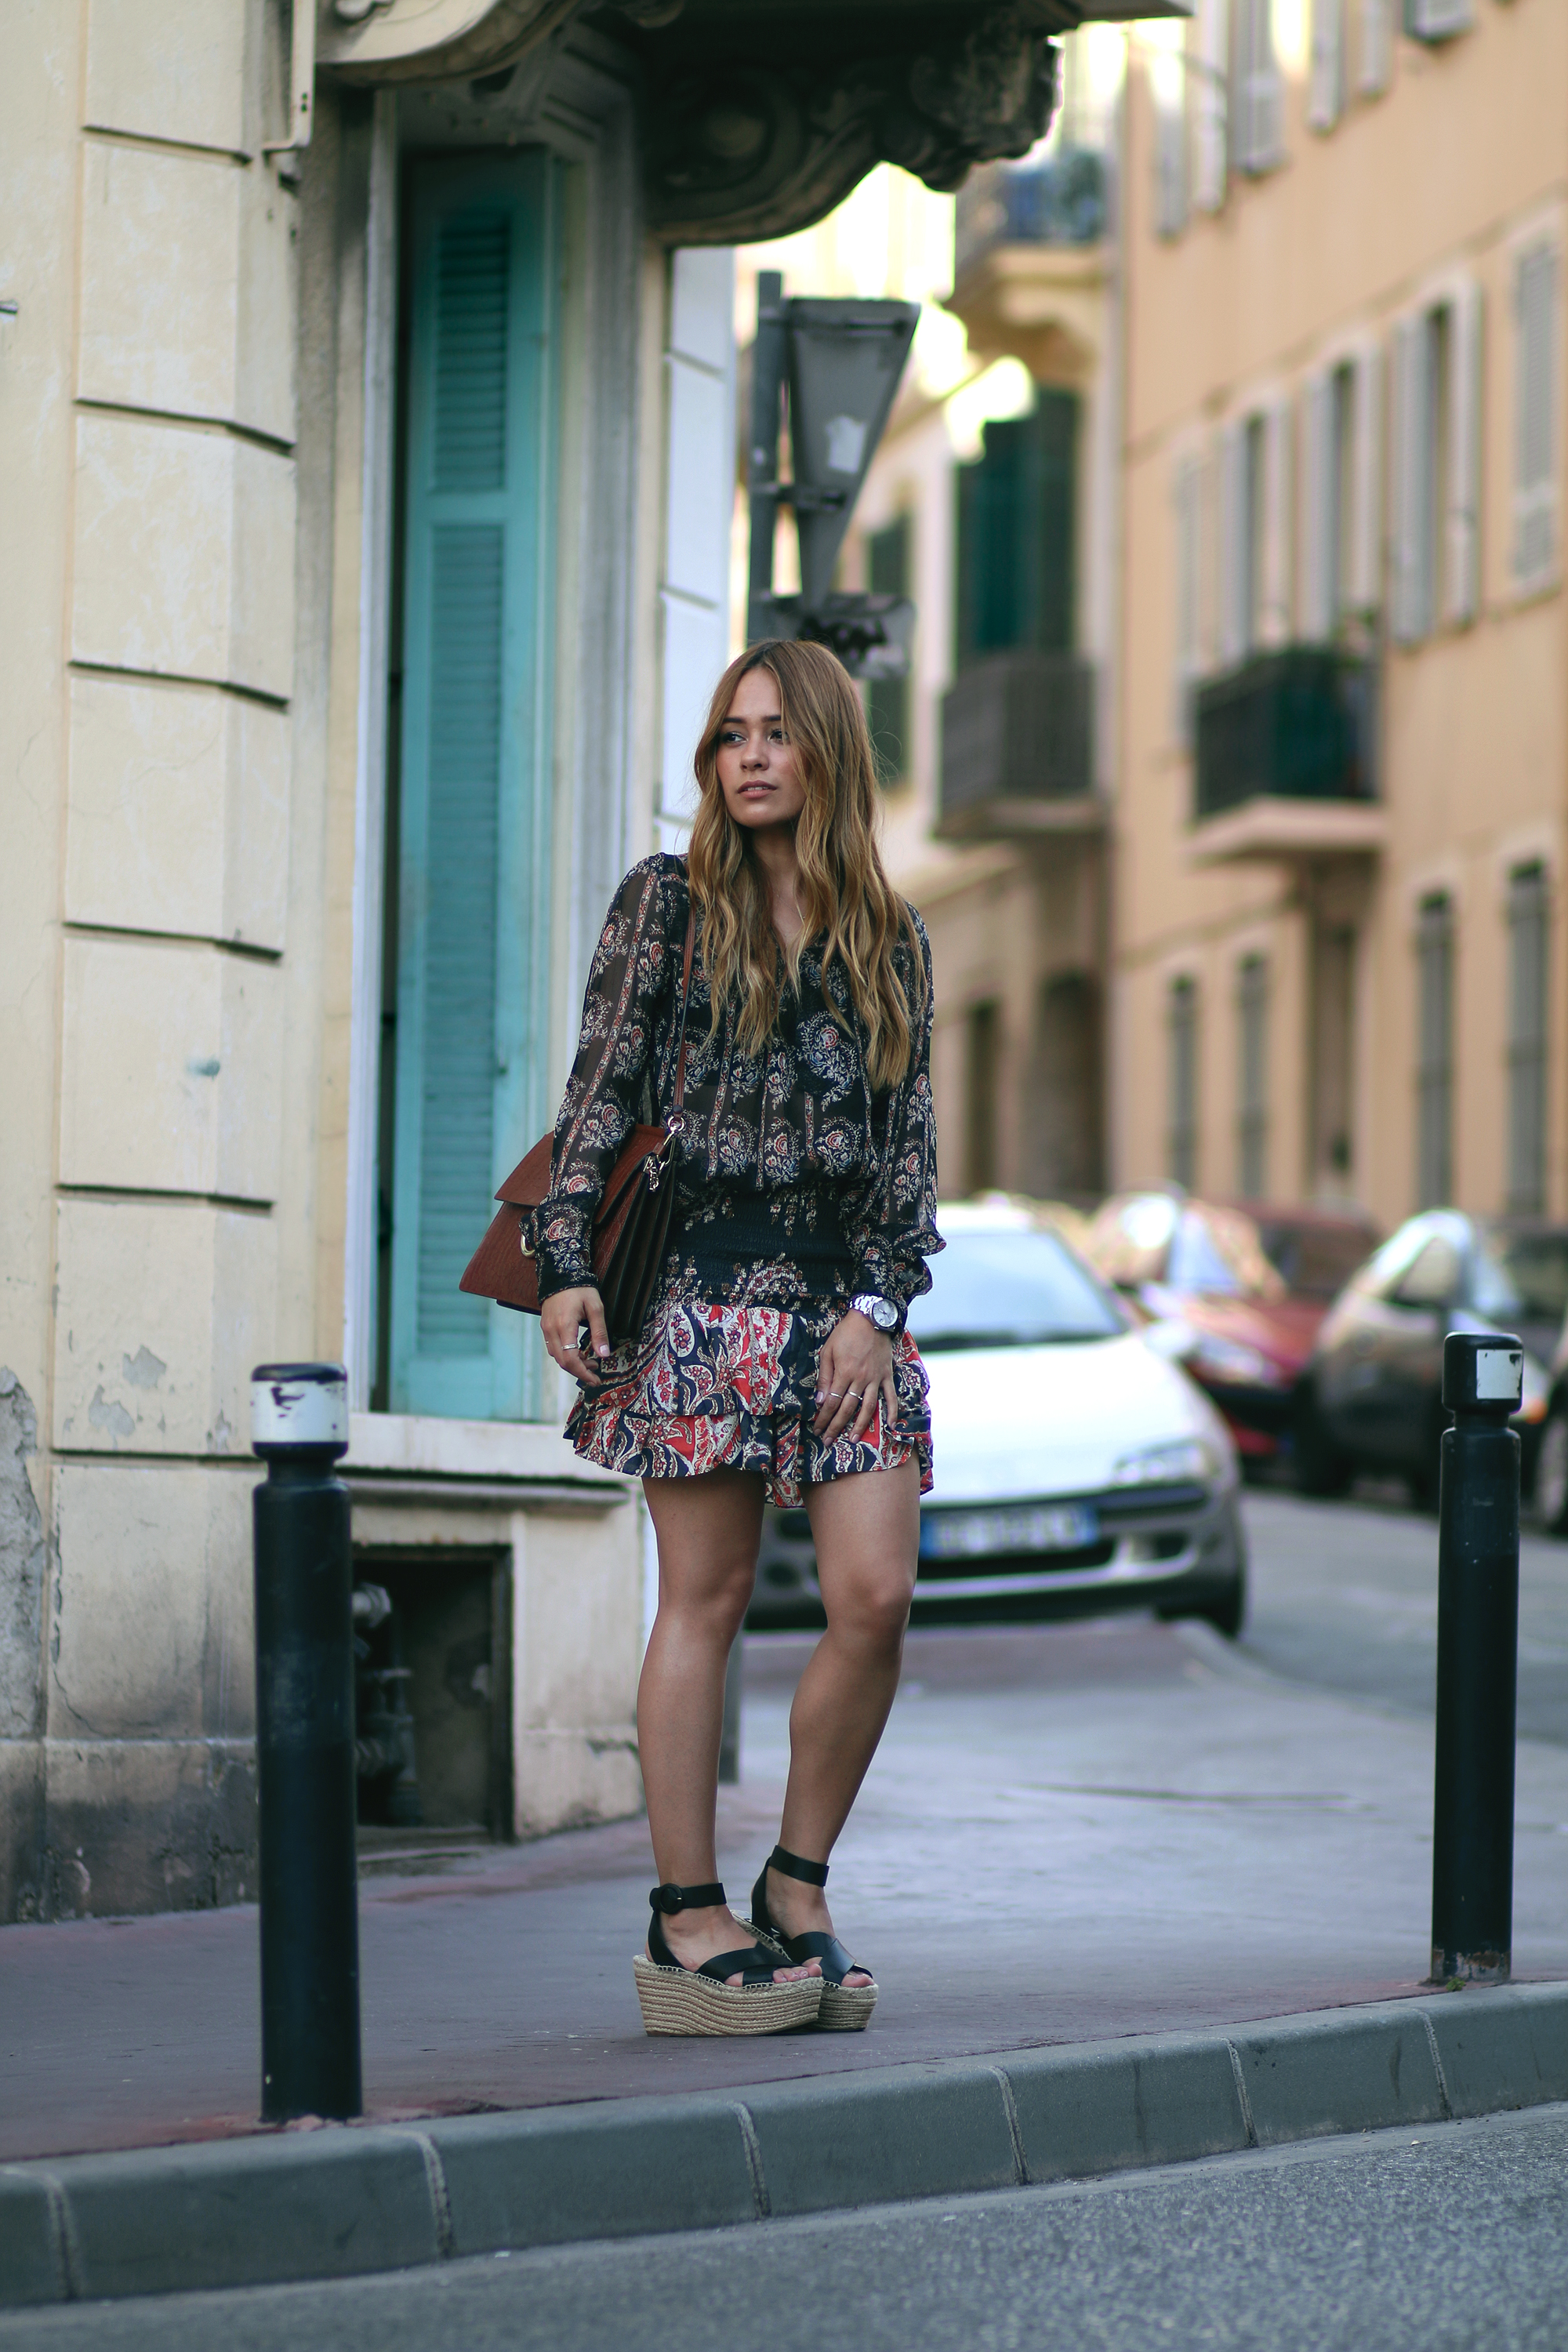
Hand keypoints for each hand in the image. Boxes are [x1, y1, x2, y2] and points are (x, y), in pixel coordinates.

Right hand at [542, 1286, 610, 1386]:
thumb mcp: (595, 1307)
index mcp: (564, 1326)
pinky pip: (553, 1347)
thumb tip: (604, 1354)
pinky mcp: (545, 1326)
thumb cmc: (580, 1288)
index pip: (570, 1359)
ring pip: (556, 1356)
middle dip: (579, 1370)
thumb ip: (599, 1332)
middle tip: (595, 1372)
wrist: (561, 1272)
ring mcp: (546, 1328)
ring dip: (572, 1363)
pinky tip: (577, 1351)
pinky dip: (565, 1354)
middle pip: (562, 1362)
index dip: (583, 1372)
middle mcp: (551, 1330)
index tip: (595, 1379)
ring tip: (589, 1360)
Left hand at [813, 1310, 895, 1445]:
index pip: (832, 1402)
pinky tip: (890, 1425)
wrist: (871, 1318)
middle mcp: (861, 1379)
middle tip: (828, 1441)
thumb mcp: (828, 1351)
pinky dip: (892, 1411)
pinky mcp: (887, 1375)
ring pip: (869, 1407)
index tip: (817, 1429)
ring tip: (853, 1439)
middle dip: (836, 1427)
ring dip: (861, 1425)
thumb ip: (825, 1377)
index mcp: (844, 1373)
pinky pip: (891, 1395)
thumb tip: (820, 1401)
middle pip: (848, 1409)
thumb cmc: (845, 1333)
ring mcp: (876, 1378)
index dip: (823, 1418)